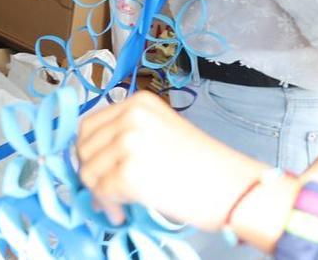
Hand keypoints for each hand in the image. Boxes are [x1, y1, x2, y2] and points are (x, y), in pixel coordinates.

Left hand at [76, 91, 265, 230]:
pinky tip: (123, 213)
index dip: (88, 152)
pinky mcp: (129, 171)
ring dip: (99, 193)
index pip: (89, 124)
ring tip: (118, 205)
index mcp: (138, 103)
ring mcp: (129, 142)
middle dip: (90, 172)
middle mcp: (131, 116)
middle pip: (83, 146)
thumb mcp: (161, 133)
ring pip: (88, 170)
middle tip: (105, 193)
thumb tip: (92, 158)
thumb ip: (127, 135)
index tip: (98, 171)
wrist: (233, 188)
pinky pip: (101, 192)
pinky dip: (108, 206)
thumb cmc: (203, 167)